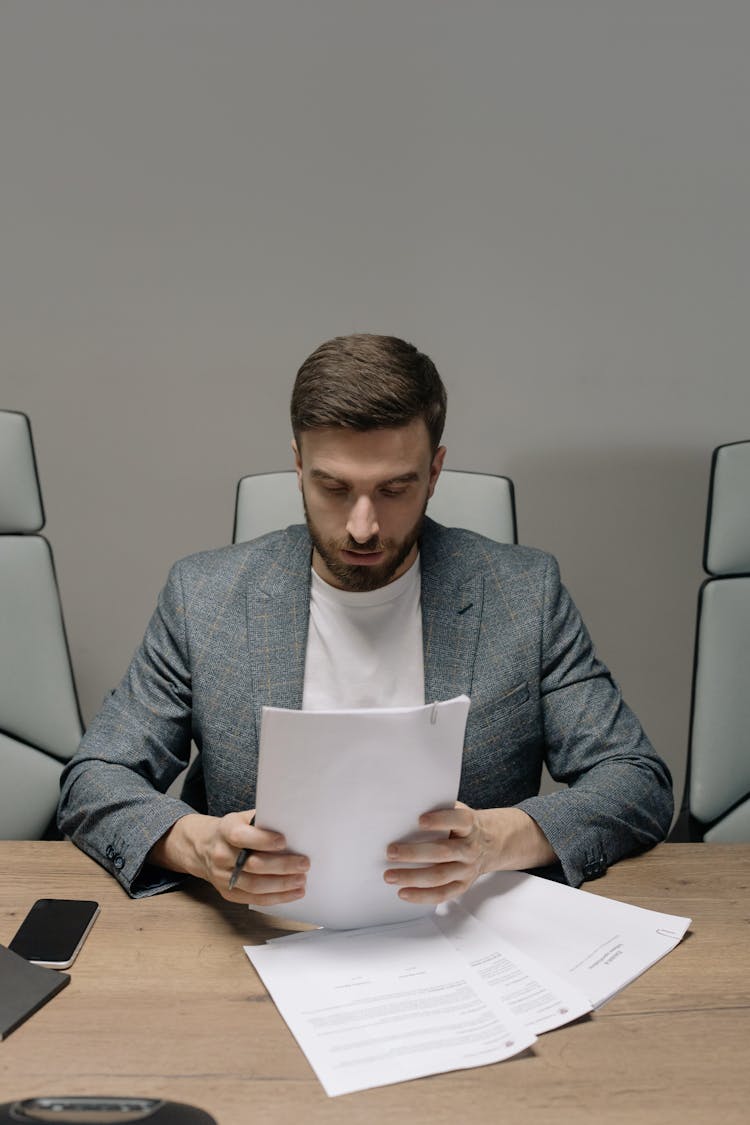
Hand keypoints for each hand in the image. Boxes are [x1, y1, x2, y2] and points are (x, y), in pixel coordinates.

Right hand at [148, 810, 308, 905]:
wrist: (202, 847)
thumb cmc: (232, 830)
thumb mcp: (242, 818)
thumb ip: (263, 821)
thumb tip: (293, 825)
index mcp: (225, 830)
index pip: (241, 836)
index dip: (263, 840)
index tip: (284, 841)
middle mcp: (221, 855)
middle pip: (252, 865)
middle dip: (281, 865)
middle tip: (303, 863)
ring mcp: (223, 877)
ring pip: (254, 885)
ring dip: (281, 885)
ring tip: (301, 880)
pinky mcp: (228, 893)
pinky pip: (253, 899)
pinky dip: (276, 898)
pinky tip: (293, 893)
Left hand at [383, 802, 555, 904]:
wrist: (491, 843)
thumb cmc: (462, 824)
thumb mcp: (458, 811)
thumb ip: (438, 809)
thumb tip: (404, 809)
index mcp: (469, 824)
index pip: (458, 820)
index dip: (440, 820)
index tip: (420, 820)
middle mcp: (470, 848)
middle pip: (443, 852)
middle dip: (414, 853)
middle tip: (390, 852)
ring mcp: (468, 869)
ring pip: (439, 876)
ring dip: (412, 877)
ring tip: (390, 875)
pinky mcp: (463, 885)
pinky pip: (442, 894)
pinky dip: (422, 896)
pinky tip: (403, 893)